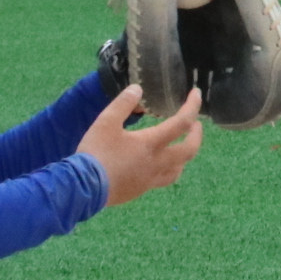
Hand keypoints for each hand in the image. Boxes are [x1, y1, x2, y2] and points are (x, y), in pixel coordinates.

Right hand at [77, 84, 203, 202]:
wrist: (84, 188)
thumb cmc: (96, 153)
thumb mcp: (106, 122)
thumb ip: (123, 104)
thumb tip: (137, 89)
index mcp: (150, 143)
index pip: (181, 122)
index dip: (192, 106)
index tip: (196, 94)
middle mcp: (157, 162)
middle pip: (189, 150)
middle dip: (196, 135)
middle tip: (195, 124)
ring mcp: (150, 179)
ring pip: (179, 168)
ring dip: (184, 155)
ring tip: (180, 145)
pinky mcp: (141, 190)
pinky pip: (163, 179)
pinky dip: (169, 169)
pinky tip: (159, 165)